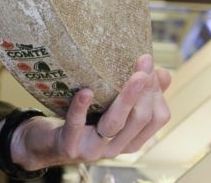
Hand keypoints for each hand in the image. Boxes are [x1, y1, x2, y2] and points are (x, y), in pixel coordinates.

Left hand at [11, 54, 171, 169]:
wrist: (45, 144)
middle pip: (139, 118)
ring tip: (134, 75)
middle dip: (144, 89)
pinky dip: (81, 108)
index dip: (157, 93)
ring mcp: (93, 149)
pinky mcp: (69, 146)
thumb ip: (137, 94)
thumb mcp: (111, 106)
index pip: (157, 118)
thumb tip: (165, 74)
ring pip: (114, 123)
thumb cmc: (83, 121)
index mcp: (131, 138)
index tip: (152, 67)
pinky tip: (86, 91)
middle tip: (145, 62)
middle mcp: (116, 147)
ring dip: (126, 97)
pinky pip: (77, 125)